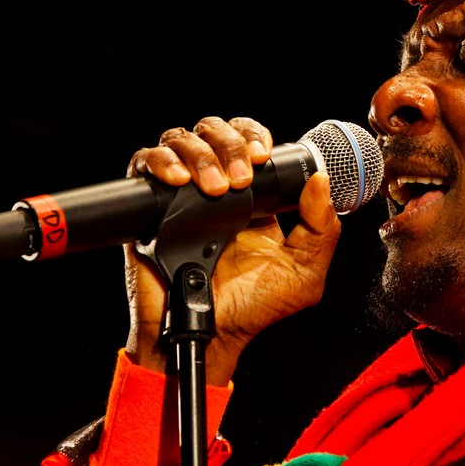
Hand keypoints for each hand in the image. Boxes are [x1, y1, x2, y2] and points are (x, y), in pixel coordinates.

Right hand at [122, 117, 341, 384]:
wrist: (208, 334)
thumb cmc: (252, 308)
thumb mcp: (303, 272)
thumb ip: (320, 228)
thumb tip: (320, 182)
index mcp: (253, 197)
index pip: (249, 141)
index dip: (254, 137)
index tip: (262, 155)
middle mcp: (216, 188)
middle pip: (214, 130)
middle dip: (229, 144)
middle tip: (240, 177)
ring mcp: (180, 195)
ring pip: (181, 139)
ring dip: (200, 154)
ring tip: (213, 190)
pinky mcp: (149, 207)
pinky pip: (144, 163)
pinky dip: (161, 163)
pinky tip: (178, 182)